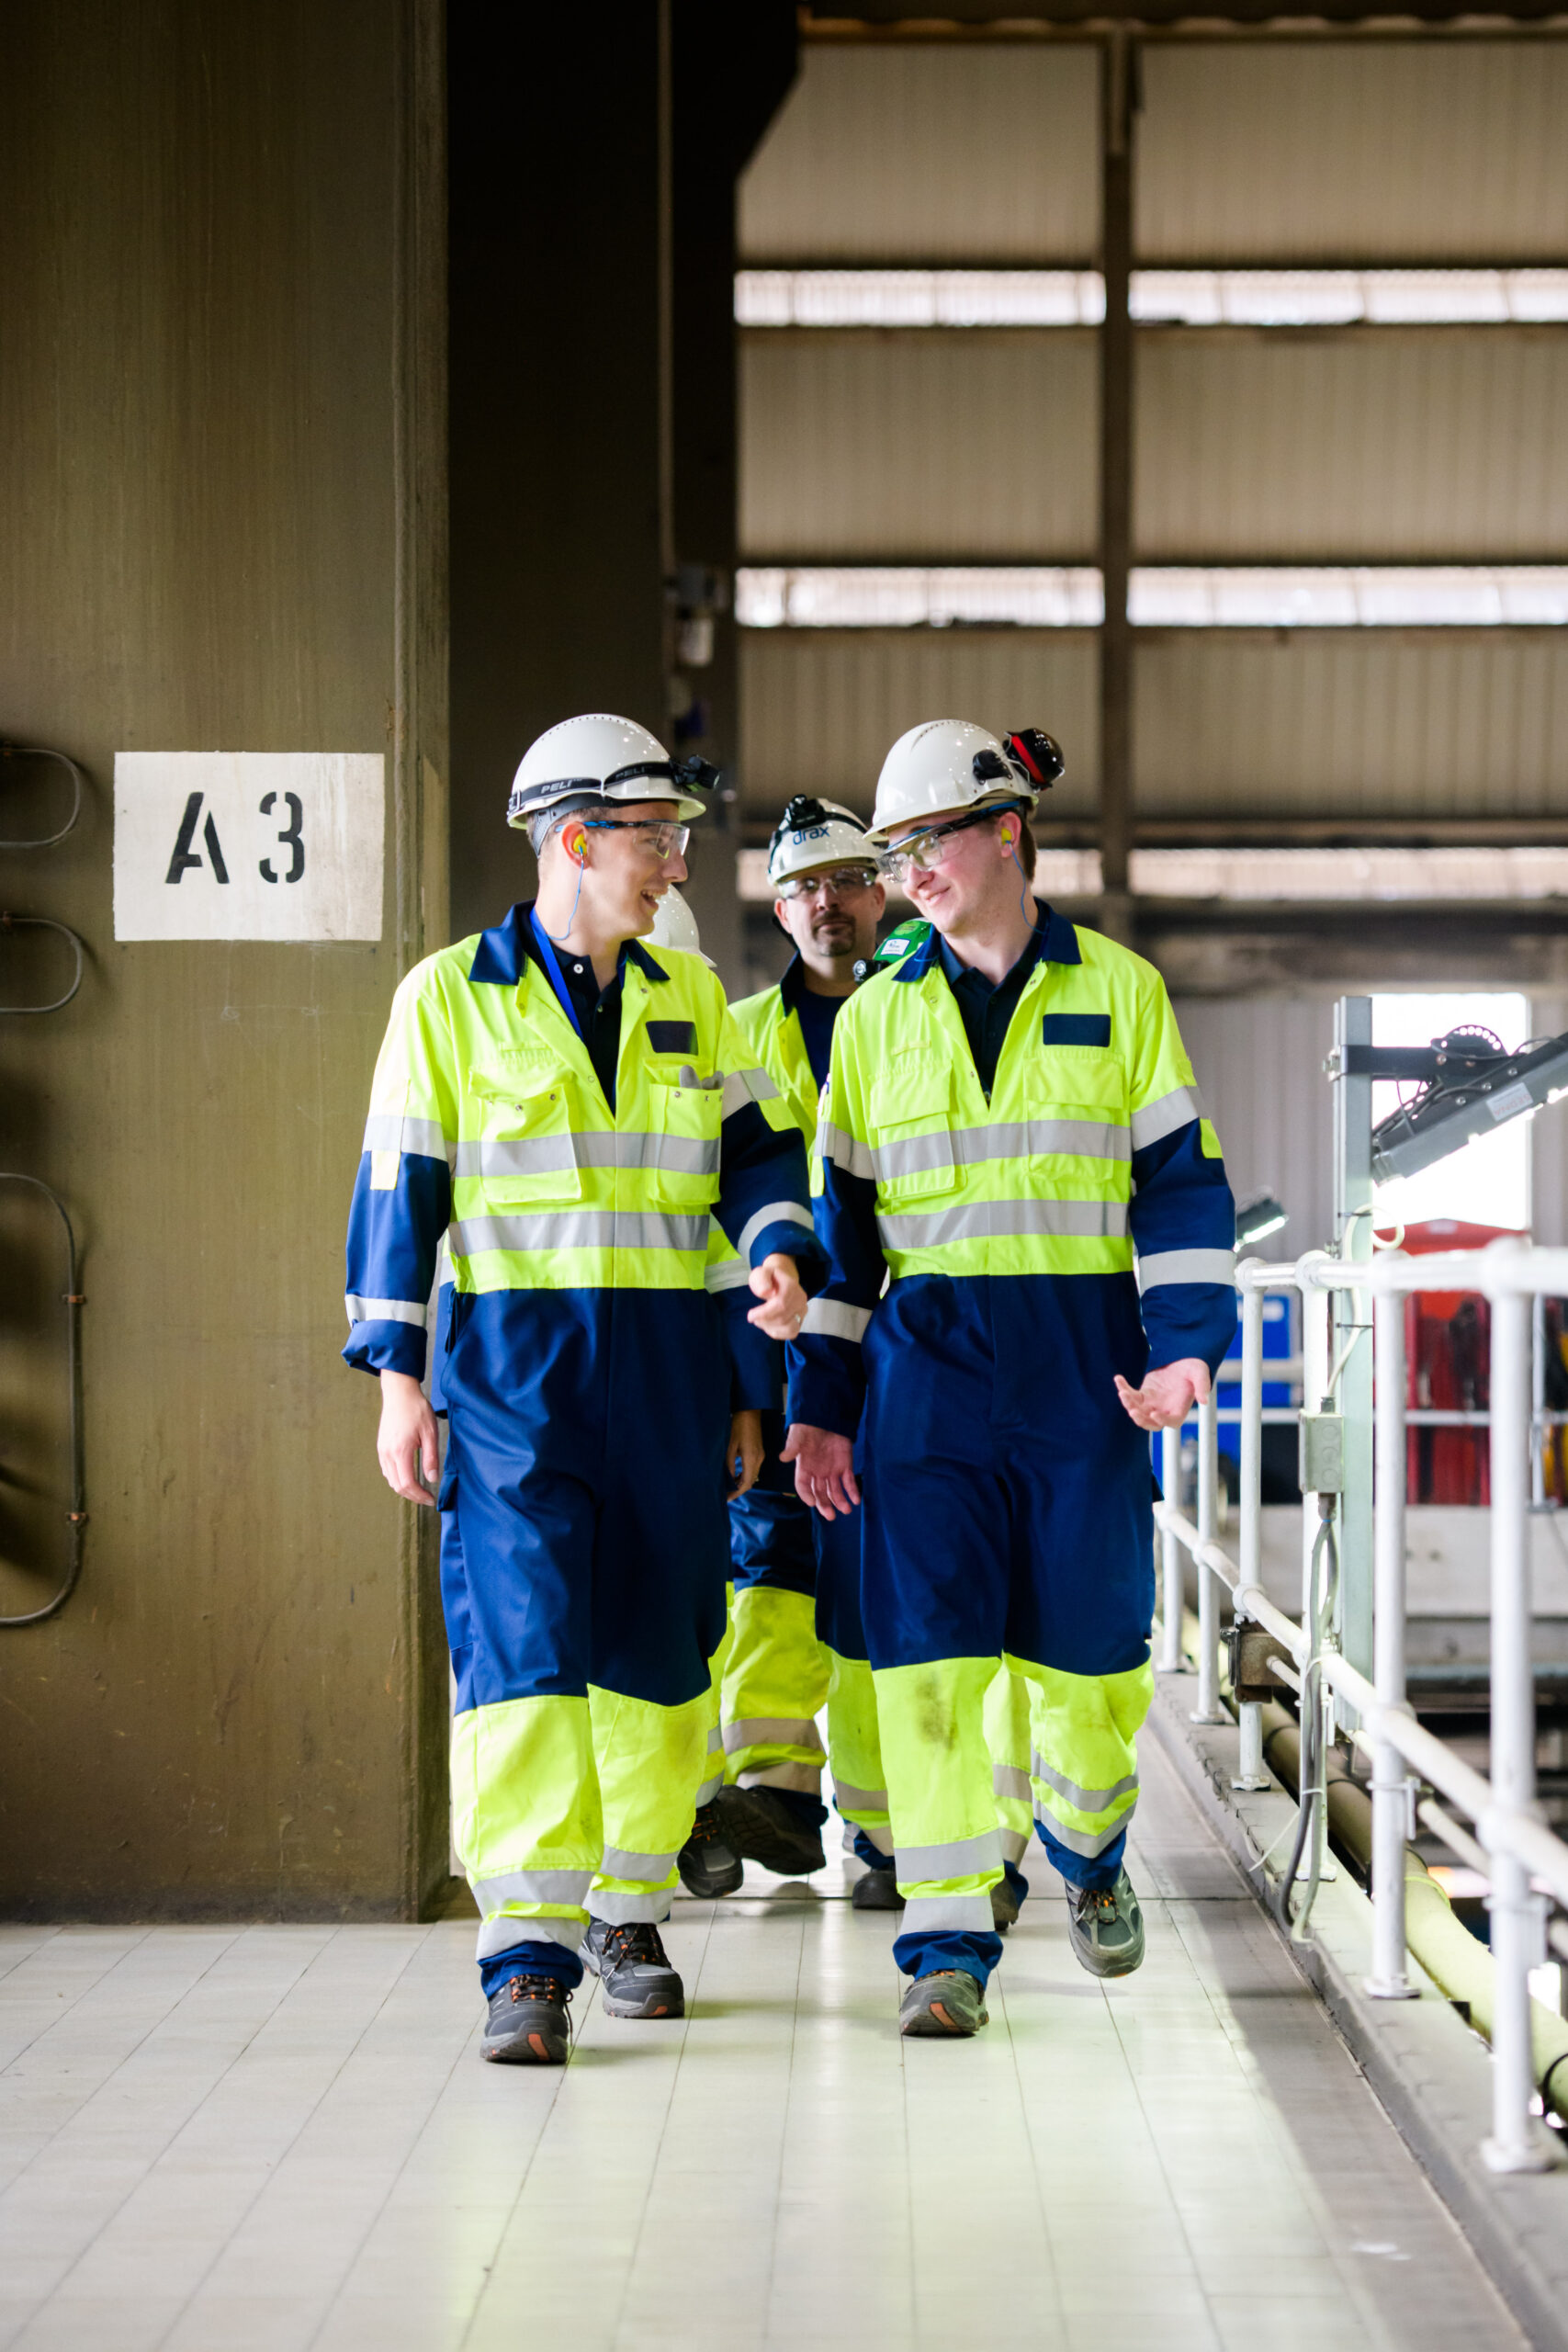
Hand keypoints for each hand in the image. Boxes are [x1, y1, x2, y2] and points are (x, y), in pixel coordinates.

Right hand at [377, 1369, 439, 1504]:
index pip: (407, 1484)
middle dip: (413, 1495)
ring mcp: (382, 1450)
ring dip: (404, 1488)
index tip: (431, 1499)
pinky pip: (387, 1470)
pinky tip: (408, 1476)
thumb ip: (431, 1458)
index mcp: (400, 1451)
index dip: (419, 1495)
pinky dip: (397, 1478)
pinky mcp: (381, 1447)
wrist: (400, 1393)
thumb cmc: (417, 1410)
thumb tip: (432, 1479)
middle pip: (397, 1486)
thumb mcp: (430, 1433)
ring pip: (390, 1480)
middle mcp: (388, 1454)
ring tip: (420, 1489)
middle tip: (427, 1498)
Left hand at [726, 1409, 763, 1498]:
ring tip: (728, 1487)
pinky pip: (753, 1469)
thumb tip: (728, 1480)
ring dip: (741, 1483)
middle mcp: (759, 1459)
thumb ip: (729, 1464)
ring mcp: (760, 1455)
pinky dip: (744, 1475)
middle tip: (725, 1495)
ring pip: (752, 1476)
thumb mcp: (729, 1445)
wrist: (750, 1411)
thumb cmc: (737, 1425)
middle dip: (738, 1490)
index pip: (746, 1483)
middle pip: (750, 1482)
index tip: (726, 1498)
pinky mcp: (759, 1452)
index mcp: (752, 1458)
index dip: (736, 1493)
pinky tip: (735, 1476)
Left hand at [747, 1252, 807, 1340]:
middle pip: (783, 1318)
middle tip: (754, 1317)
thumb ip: (762, 1279)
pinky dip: (778, 1333)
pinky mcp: (801, 1319)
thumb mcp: (761, 1273)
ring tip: (761, 1321)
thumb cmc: (769, 1278)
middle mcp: (800, 1299)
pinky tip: (769, 1325)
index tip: (750, 1315)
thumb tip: (766, 1292)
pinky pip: (792, 1333)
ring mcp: (802, 1310)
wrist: (781, 1280)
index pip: (780, 1304)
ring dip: (772, 1328)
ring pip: (790, 1328)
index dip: (764, 1313)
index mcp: (791, 1285)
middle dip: (765, 1321)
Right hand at [781, 1422, 859, 1520]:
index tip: (812, 1503)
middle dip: (825, 1505)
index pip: (803, 1486)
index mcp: (804, 1467)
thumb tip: (783, 1457)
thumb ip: (792, 1447)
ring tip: (846, 1510)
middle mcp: (818, 1472)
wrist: (826, 1416)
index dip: (806, 1495)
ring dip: (840, 1501)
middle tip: (830, 1516)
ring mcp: (832, 1470)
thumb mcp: (798, 1435)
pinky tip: (856, 1500)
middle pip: (820, 1493)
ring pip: (835, 1490)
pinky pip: (849, 1481)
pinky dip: (852, 1491)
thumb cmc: (808, 1427)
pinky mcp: (845, 1465)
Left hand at [1114, 1357, 1210, 1432]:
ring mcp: (1152, 1404)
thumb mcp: (1199, 1372)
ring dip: (1129, 1405)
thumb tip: (1204, 1401)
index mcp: (1180, 1408)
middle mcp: (1165, 1410)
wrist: (1180, 1360)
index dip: (1163, 1420)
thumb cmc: (1192, 1368)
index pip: (1172, 1421)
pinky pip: (1131, 1396)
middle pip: (1151, 1423)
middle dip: (1140, 1419)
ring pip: (1138, 1411)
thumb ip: (1202, 1385)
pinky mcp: (1143, 1395)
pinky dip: (1123, 1388)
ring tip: (1123, 1393)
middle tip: (1132, 1411)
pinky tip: (1118, 1378)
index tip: (1153, 1414)